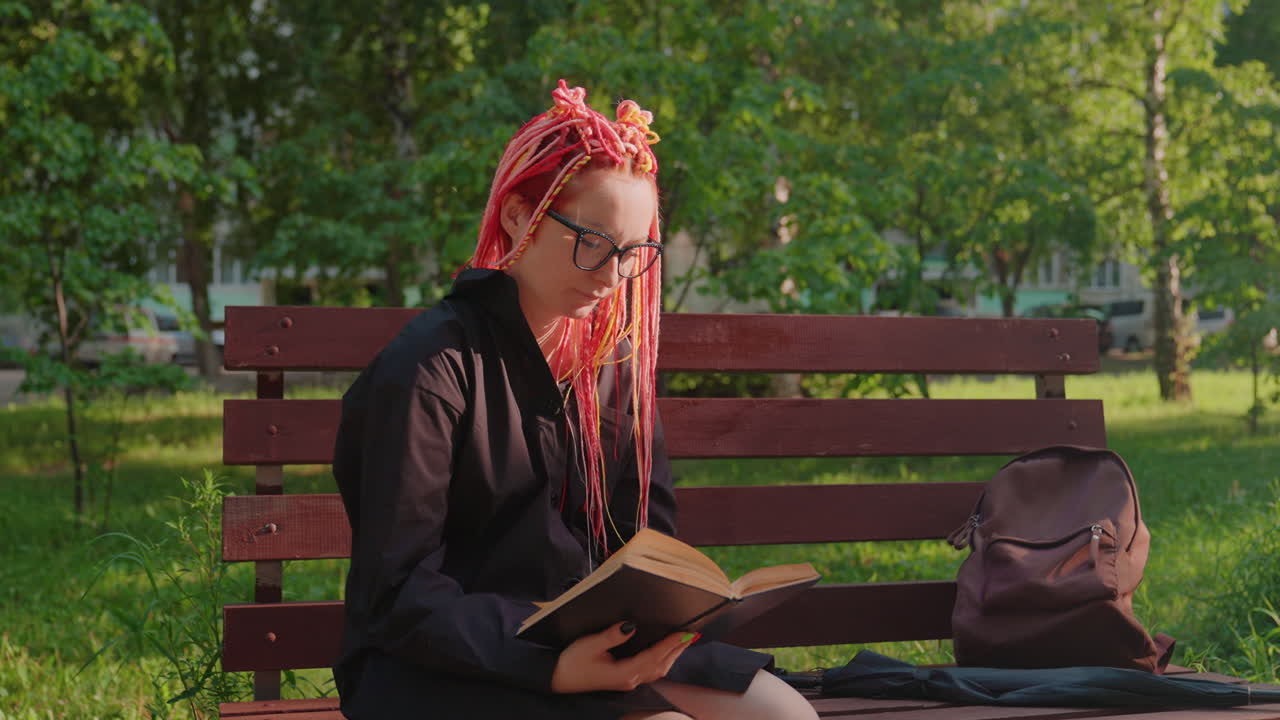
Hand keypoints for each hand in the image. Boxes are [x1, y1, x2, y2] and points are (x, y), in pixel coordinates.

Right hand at [550, 622, 698, 693]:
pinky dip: (662, 660)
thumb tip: (631, 625)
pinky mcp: (624, 679)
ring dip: (672, 655)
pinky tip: (664, 651)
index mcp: (624, 672)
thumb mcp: (590, 644)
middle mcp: (630, 679)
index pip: (653, 656)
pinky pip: (650, 670)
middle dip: (678, 649)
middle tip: (693, 634)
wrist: (558, 679)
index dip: (671, 644)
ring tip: (684, 641)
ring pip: (657, 670)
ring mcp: (628, 681)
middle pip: (661, 665)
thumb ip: (612, 635)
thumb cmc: (572, 661)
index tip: (685, 633)